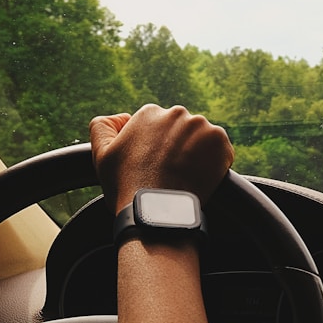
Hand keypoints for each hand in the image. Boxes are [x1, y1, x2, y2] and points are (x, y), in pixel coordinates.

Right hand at [90, 104, 233, 213]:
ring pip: (202, 140)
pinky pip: (221, 151)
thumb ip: (103, 127)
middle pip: (181, 131)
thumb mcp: (101, 154)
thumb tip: (122, 117)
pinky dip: (214, 163)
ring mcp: (201, 127)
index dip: (157, 149)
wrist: (156, 209)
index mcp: (149, 112)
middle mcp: (177, 114)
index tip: (156, 165)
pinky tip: (199, 177)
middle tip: (171, 173)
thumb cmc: (126, 185)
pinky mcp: (221, 143)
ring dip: (197, 155)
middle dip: (178, 148)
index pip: (159, 128)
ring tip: (185, 177)